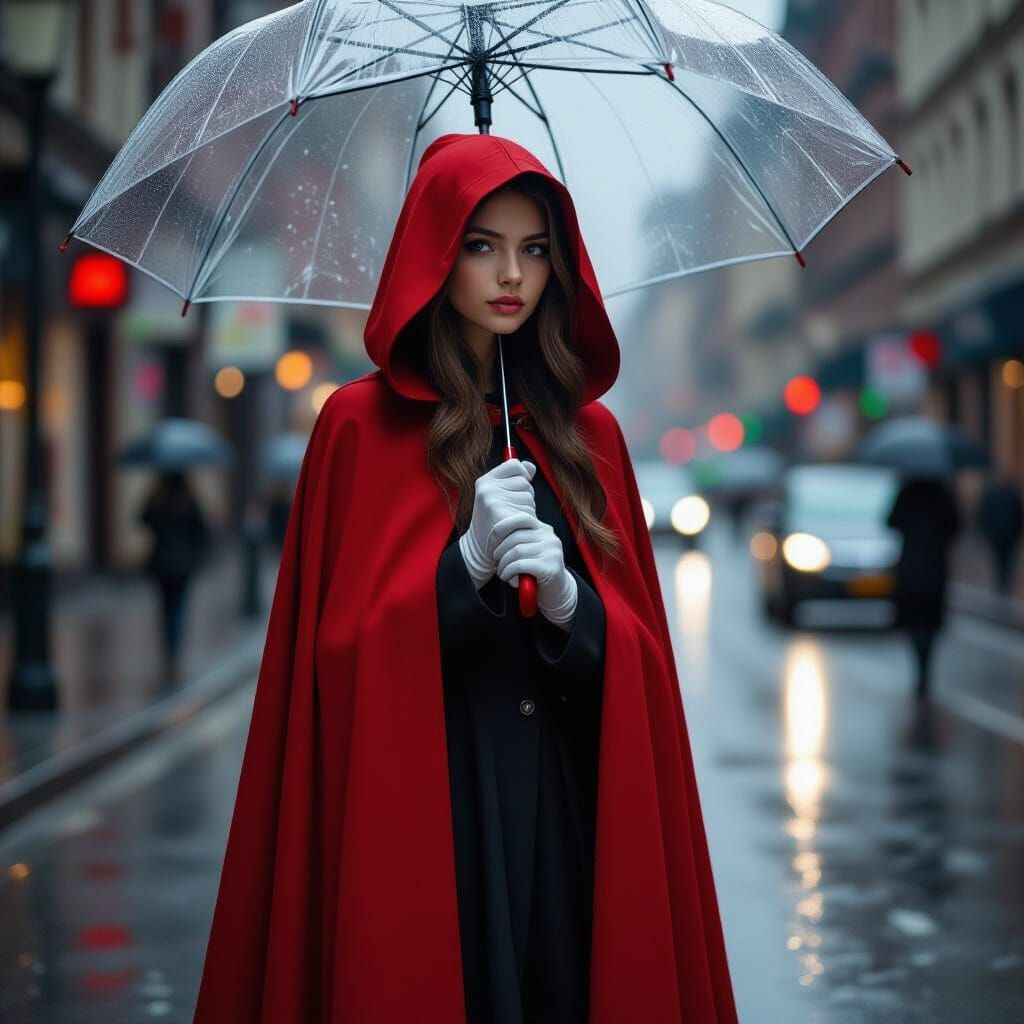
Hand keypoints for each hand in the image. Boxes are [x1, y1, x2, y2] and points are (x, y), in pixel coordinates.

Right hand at [458, 459, 536, 587]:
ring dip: (527, 510)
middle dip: (525, 497)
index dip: (523, 475)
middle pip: (524, 483)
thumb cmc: (493, 522)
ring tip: (512, 521)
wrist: (479, 549)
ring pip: (529, 498)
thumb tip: (531, 467)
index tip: (519, 488)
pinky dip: (529, 522)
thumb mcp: (498, 496)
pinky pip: (528, 513)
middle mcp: (487, 488)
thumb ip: (514, 479)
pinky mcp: (501, 516)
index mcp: (486, 481)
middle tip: (512, 512)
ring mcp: (493, 501)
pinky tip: (518, 528)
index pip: (515, 465)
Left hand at [491, 511, 577, 626]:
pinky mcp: (550, 567)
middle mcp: (550, 538)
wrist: (557, 594)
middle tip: (497, 563)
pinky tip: (506, 577)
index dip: (502, 528)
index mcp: (544, 529)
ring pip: (516, 551)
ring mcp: (552, 552)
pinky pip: (520, 565)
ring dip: (503, 564)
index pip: (521, 519)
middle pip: (515, 538)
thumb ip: (519, 540)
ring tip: (502, 572)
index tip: (492, 543)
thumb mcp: (530, 551)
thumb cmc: (537, 571)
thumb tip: (494, 534)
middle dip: (500, 551)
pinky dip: (508, 571)